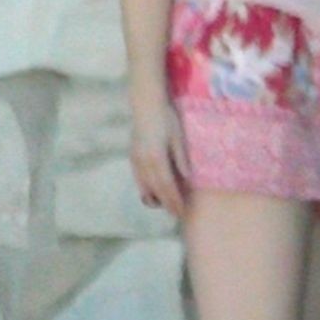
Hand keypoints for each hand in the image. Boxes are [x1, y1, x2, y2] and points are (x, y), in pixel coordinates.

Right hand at [129, 97, 190, 218]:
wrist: (146, 105)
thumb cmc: (167, 119)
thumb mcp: (178, 139)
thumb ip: (181, 160)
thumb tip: (187, 180)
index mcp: (157, 159)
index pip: (167, 186)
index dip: (174, 201)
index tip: (182, 212)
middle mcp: (144, 163)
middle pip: (156, 190)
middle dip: (166, 204)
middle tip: (176, 214)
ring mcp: (136, 161)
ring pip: (144, 187)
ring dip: (155, 199)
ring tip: (165, 206)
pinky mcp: (132, 157)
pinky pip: (139, 179)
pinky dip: (146, 188)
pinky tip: (153, 192)